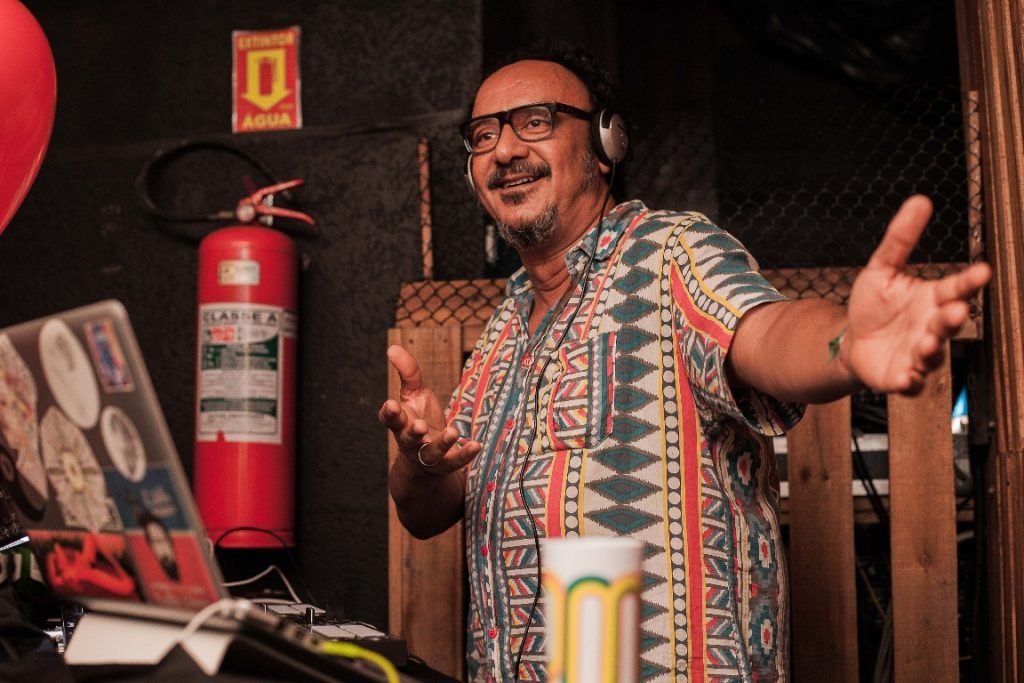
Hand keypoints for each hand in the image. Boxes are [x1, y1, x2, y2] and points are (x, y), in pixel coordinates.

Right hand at [378, 344, 479, 474]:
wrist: (427, 457)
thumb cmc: (419, 417)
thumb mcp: (414, 393)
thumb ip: (407, 372)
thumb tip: (392, 347)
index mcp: (400, 423)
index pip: (390, 419)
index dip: (389, 413)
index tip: (391, 404)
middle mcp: (410, 441)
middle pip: (407, 438)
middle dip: (412, 432)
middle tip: (418, 426)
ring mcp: (427, 455)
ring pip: (432, 452)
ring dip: (442, 443)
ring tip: (452, 432)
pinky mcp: (445, 464)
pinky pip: (454, 461)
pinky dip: (464, 454)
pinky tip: (476, 445)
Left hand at [845, 195, 990, 394]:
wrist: (852, 341)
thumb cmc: (874, 306)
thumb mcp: (881, 268)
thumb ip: (900, 239)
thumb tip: (920, 200)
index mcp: (933, 298)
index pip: (957, 288)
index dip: (969, 281)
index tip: (983, 271)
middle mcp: (932, 327)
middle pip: (948, 323)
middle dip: (952, 319)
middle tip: (953, 311)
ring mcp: (919, 353)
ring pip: (933, 354)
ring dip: (931, 350)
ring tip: (926, 343)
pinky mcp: (902, 376)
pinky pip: (911, 382)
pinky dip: (910, 380)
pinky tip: (907, 375)